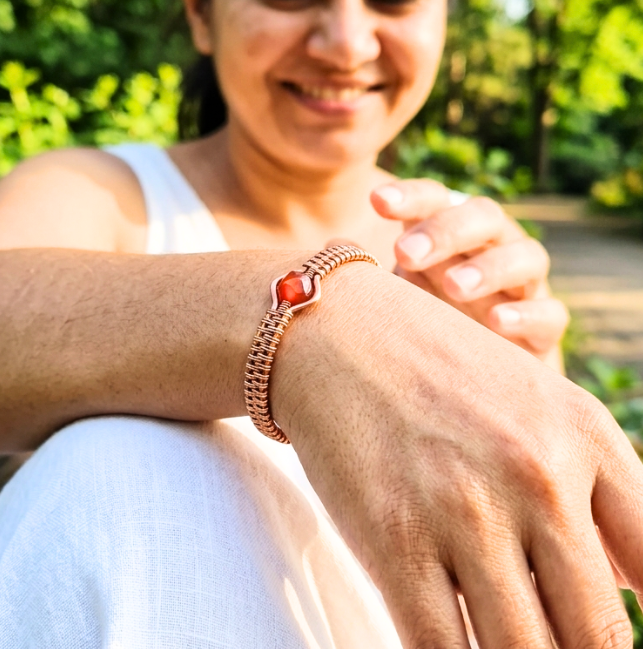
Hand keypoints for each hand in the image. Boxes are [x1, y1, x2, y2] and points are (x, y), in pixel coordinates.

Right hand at [272, 265, 642, 648]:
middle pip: (599, 635)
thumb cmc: (435, 367)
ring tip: (503, 642)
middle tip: (550, 642)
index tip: (610, 640)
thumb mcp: (538, 401)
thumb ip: (596, 492)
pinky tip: (453, 648)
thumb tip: (634, 589)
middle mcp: (538, 473)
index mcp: (585, 435)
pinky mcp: (395, 538)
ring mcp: (465, 509)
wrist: (335, 331)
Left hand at [371, 178, 568, 367]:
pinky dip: (526, 315)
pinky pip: (549, 313)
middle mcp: (493, 247)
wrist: (471, 380)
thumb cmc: (421, 323)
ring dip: (489, 268)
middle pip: (484, 216)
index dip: (410, 196)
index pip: (436, 199)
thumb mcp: (394, 295)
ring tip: (453, 286)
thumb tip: (331, 250)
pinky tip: (496, 323)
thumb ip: (370, 273)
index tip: (377, 201)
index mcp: (451, 231)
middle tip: (405, 252)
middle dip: (445, 230)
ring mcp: (524, 285)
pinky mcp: (546, 328)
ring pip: (526, 256)